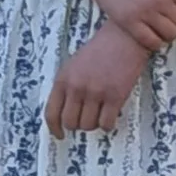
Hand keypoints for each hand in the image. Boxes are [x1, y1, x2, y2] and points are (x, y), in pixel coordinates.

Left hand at [45, 21, 150, 138]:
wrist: (123, 39)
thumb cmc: (99, 52)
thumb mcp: (73, 66)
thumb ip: (67, 87)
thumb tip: (65, 114)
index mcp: (63, 79)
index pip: (51, 113)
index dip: (55, 129)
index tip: (60, 136)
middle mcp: (76, 87)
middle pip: (71, 123)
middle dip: (79, 125)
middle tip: (88, 118)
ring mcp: (95, 92)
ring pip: (88, 125)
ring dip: (94, 124)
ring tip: (100, 112)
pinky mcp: (115, 96)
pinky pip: (106, 124)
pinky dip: (108, 124)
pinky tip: (111, 114)